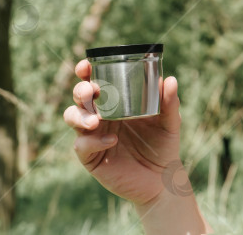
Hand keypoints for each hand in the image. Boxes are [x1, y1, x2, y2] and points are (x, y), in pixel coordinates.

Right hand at [63, 59, 185, 206]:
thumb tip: (169, 79)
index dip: (86, 72)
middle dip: (80, 91)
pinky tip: (111, 140)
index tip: (85, 66)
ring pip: (72, 118)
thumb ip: (169, 102)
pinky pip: (82, 145)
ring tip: (96, 120)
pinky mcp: (91, 157)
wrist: (162, 178)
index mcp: (116, 102)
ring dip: (79, 115)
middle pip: (80, 98)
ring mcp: (93, 135)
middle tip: (90, 92)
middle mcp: (101, 116)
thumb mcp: (170, 121)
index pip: (95, 82)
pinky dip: (93, 141)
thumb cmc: (163, 144)